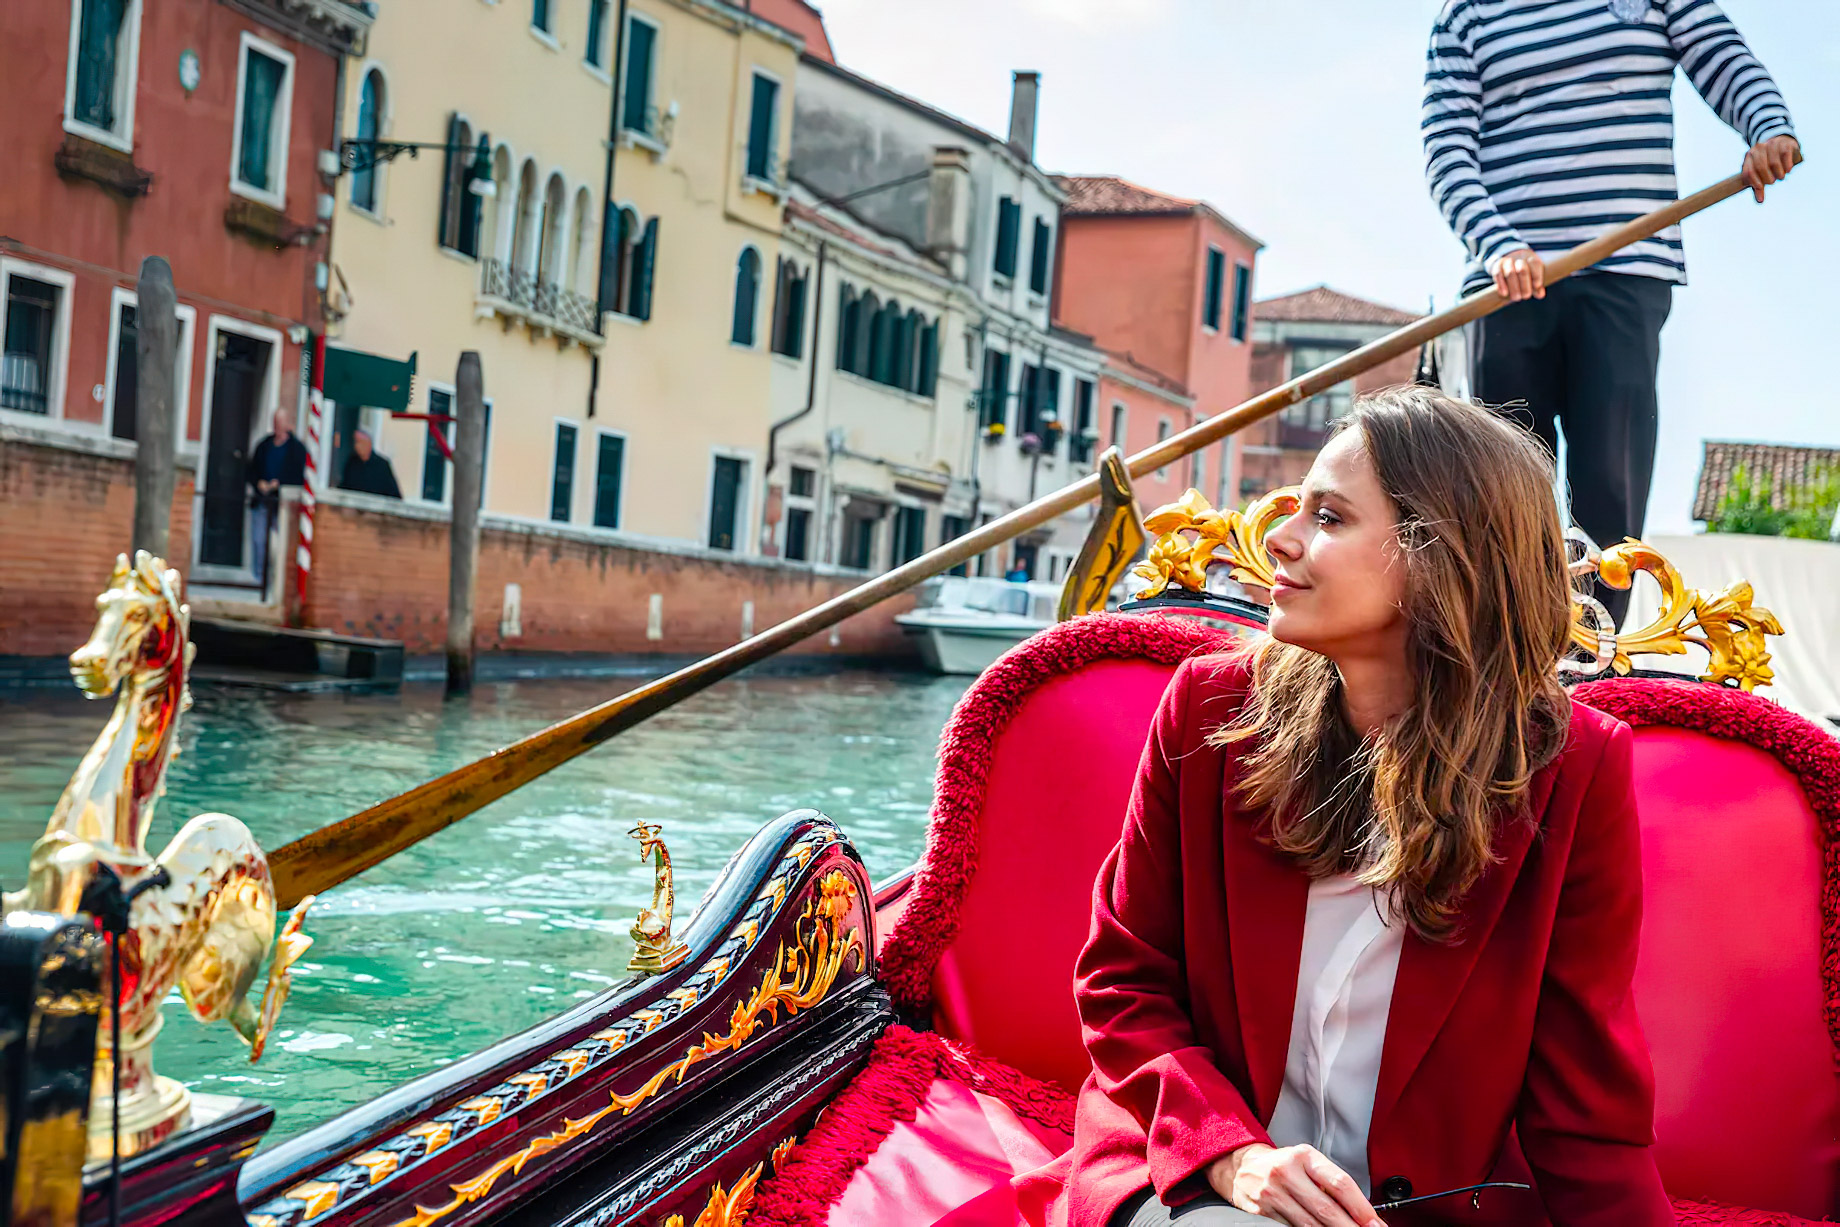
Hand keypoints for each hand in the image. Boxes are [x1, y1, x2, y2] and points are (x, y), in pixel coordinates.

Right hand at [1207, 1143, 1382, 1226]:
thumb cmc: (1283, 1165)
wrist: (1242, 1167)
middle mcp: (1286, 1173)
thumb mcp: (1307, 1162)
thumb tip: (1361, 1212)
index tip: (1375, 1223)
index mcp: (1303, 1156)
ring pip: (1310, 1225)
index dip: (1361, 1208)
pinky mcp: (1261, 1213)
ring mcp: (1272, 1194)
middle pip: (1327, 1209)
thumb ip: (1329, 1182)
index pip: (1340, 1183)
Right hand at [1489, 248, 1544, 302]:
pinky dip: (1501, 285)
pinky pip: (1498, 274)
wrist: (1510, 260)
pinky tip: (1504, 293)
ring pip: (1510, 273)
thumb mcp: (1533, 277)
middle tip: (1526, 296)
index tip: (1537, 286)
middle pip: (1522, 270)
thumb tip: (1540, 295)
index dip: (1537, 276)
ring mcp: (1507, 261)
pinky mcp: (1497, 266)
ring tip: (1516, 298)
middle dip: (1524, 285)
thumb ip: (1537, 286)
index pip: (1535, 264)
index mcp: (1531, 258)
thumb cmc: (1526, 273)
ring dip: (1514, 287)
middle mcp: (1519, 258)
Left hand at [1742, 134, 1799, 201]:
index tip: (1761, 188)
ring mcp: (1771, 144)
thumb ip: (1758, 186)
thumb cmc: (1768, 162)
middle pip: (1760, 167)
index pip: (1748, 172)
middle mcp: (1758, 149)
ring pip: (1773, 163)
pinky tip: (1788, 170)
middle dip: (1767, 178)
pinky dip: (1787, 165)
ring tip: (1780, 177)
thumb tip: (1760, 200)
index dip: (1754, 182)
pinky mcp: (1784, 143)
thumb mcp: (1760, 172)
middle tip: (1772, 181)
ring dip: (1778, 173)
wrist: (1780, 143)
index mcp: (1749, 156)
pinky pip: (1785, 155)